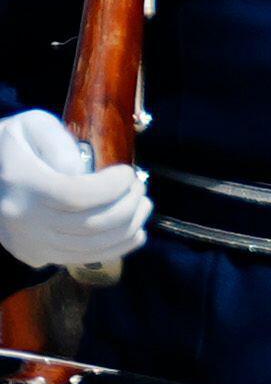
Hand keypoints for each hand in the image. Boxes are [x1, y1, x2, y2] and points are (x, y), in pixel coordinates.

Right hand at [0, 108, 147, 269]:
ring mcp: (30, 241)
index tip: (128, 173)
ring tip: (142, 205)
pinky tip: (134, 230)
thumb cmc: (15, 146)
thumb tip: (82, 171)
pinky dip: (118, 247)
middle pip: (91, 224)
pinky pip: (85, 257)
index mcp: (21, 183)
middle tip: (140, 187)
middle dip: (128, 206)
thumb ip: (56, 140)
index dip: (112, 187)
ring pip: (93, 246)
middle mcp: (23, 218)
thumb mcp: (31, 126)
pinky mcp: (37, 254)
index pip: (77, 195)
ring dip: (129, 227)